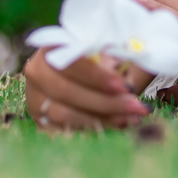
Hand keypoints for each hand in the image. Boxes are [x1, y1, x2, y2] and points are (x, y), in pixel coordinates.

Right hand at [23, 48, 153, 130]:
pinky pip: (63, 131)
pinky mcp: (40, 121)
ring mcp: (35, 98)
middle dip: (105, 103)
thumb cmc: (101, 54)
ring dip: (101, 119)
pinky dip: (92, 130)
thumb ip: (122, 53)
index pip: (71, 63)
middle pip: (66, 92)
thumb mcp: (110, 47)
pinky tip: (117, 126)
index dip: (98, 77)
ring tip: (131, 118)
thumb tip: (142, 59)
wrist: (79, 68)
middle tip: (137, 108)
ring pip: (64, 115)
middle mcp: (37, 72)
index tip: (126, 87)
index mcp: (52, 46)